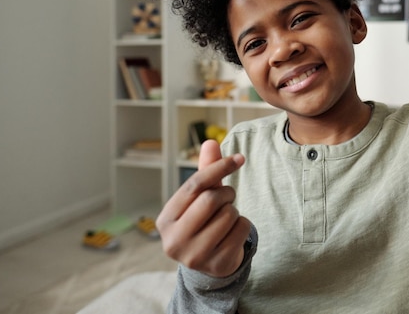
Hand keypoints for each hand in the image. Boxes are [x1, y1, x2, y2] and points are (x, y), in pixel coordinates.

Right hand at [156, 140, 250, 276]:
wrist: (210, 262)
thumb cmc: (203, 222)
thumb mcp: (200, 198)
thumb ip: (206, 172)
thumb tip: (210, 142)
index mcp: (165, 220)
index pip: (194, 185)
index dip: (218, 167)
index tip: (239, 158)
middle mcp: (174, 241)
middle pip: (211, 200)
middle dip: (226, 193)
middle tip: (228, 197)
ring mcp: (194, 256)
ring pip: (229, 215)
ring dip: (234, 210)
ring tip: (226, 217)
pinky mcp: (217, 265)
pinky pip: (241, 230)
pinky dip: (243, 225)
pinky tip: (233, 233)